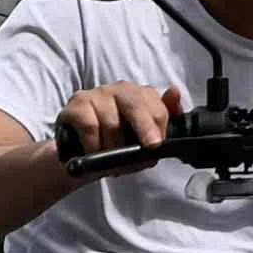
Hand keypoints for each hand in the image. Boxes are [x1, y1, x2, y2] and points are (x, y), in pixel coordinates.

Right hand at [50, 80, 186, 169]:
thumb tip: (175, 91)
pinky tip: (95, 153)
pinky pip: (90, 126)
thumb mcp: (144, 139)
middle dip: (144, 127)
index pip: (156, 103)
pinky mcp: (76, 105)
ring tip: (113, 162)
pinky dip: (94, 145)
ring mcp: (96, 95)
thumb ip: (163, 118)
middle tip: (150, 146)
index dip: (160, 125)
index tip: (158, 144)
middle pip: (135, 103)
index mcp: (140, 95)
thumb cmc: (117, 144)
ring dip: (114, 148)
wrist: (82, 155)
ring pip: (112, 122)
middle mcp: (119, 90)